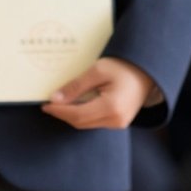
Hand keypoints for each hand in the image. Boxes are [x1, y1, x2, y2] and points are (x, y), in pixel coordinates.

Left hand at [41, 56, 155, 129]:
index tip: (45, 104)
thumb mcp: (97, 71)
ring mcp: (118, 124)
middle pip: (80, 122)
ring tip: (59, 103)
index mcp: (111, 108)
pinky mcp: (119, 122)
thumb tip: (56, 99)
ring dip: (72, 115)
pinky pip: (95, 121)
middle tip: (48, 103)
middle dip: (63, 114)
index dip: (59, 111)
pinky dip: (82, 114)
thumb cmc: (123, 67)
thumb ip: (76, 86)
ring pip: (87, 124)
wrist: (146, 71)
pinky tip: (75, 104)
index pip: (77, 115)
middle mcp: (115, 120)